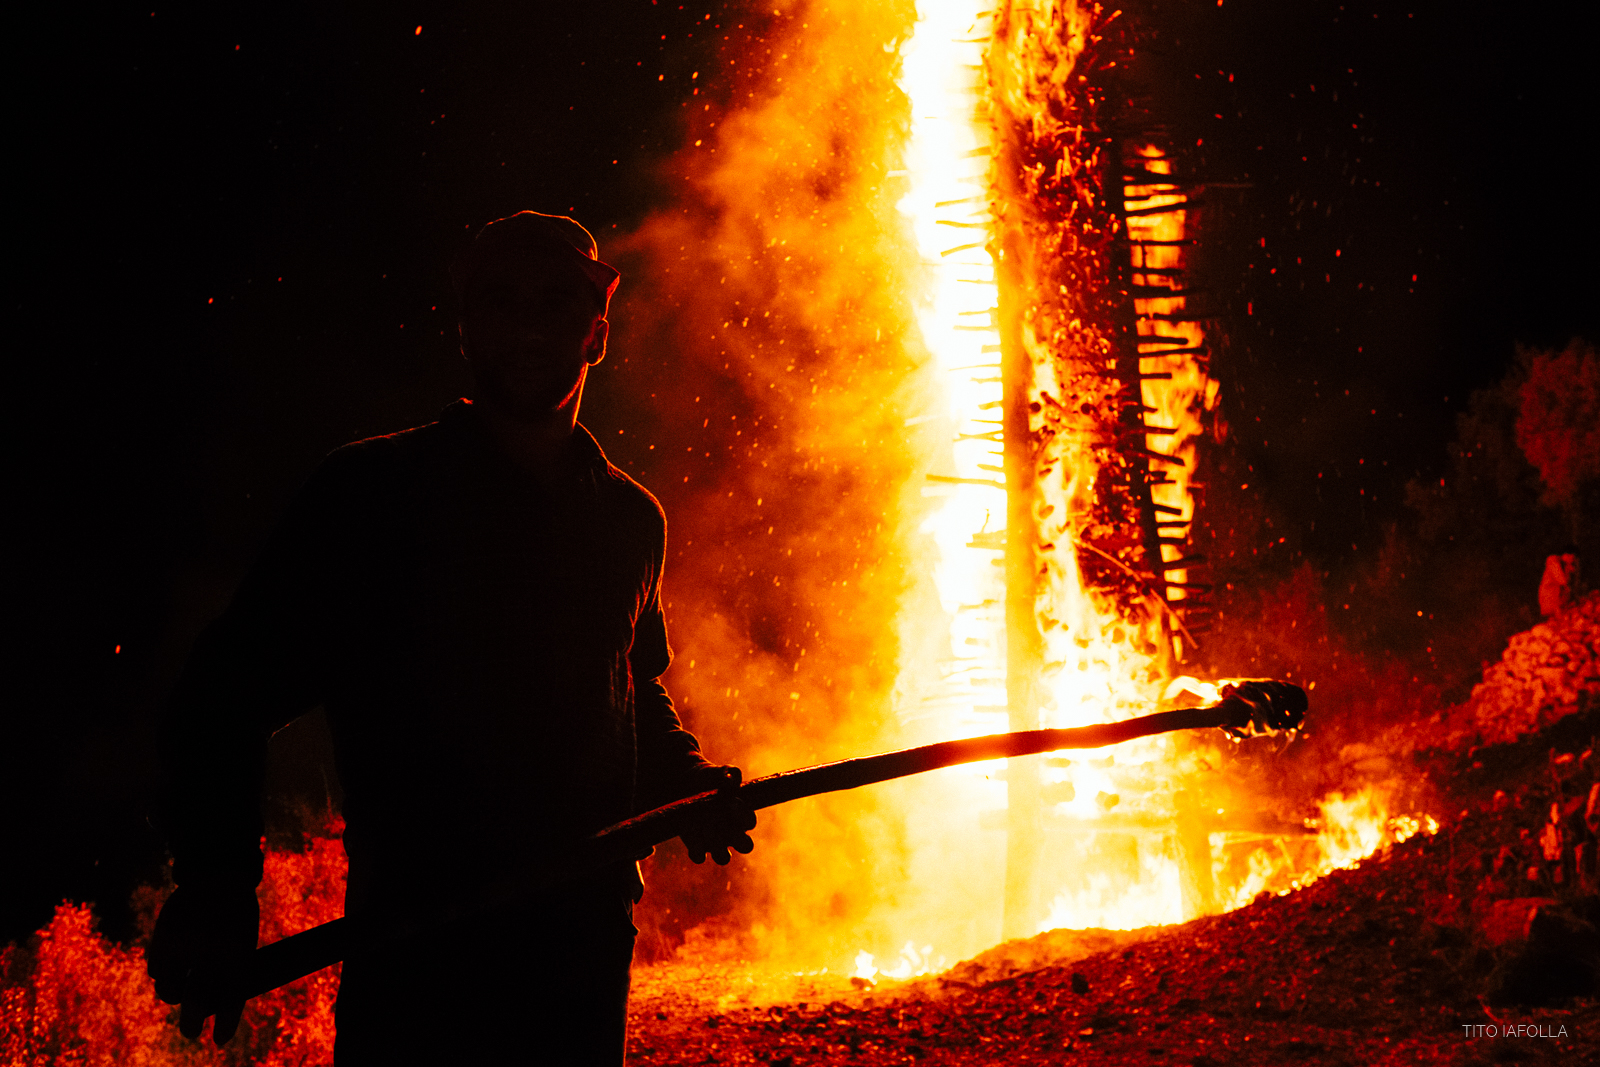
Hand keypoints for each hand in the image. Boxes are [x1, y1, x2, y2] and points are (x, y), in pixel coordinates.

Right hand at [145, 883, 259, 1044]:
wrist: (218, 873)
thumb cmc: (237, 914)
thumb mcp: (242, 942)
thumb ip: (229, 973)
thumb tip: (210, 1010)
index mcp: (238, 953)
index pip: (230, 999)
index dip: (225, 1024)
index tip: (218, 1040)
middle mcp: (210, 951)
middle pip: (195, 1001)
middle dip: (190, 1024)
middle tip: (191, 1032)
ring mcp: (184, 944)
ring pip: (169, 989)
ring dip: (173, 996)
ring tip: (178, 994)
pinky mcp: (162, 937)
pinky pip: (157, 970)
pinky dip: (163, 974)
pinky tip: (171, 968)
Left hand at [678, 765, 756, 865]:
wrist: (685, 784)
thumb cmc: (708, 777)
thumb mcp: (720, 771)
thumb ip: (730, 773)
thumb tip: (731, 780)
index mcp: (741, 816)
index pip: (749, 821)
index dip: (743, 814)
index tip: (730, 801)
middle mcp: (732, 832)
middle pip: (745, 846)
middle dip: (738, 840)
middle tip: (725, 825)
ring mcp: (715, 842)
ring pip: (723, 858)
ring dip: (715, 847)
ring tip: (705, 830)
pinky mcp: (697, 847)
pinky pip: (699, 857)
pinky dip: (695, 850)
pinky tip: (689, 833)